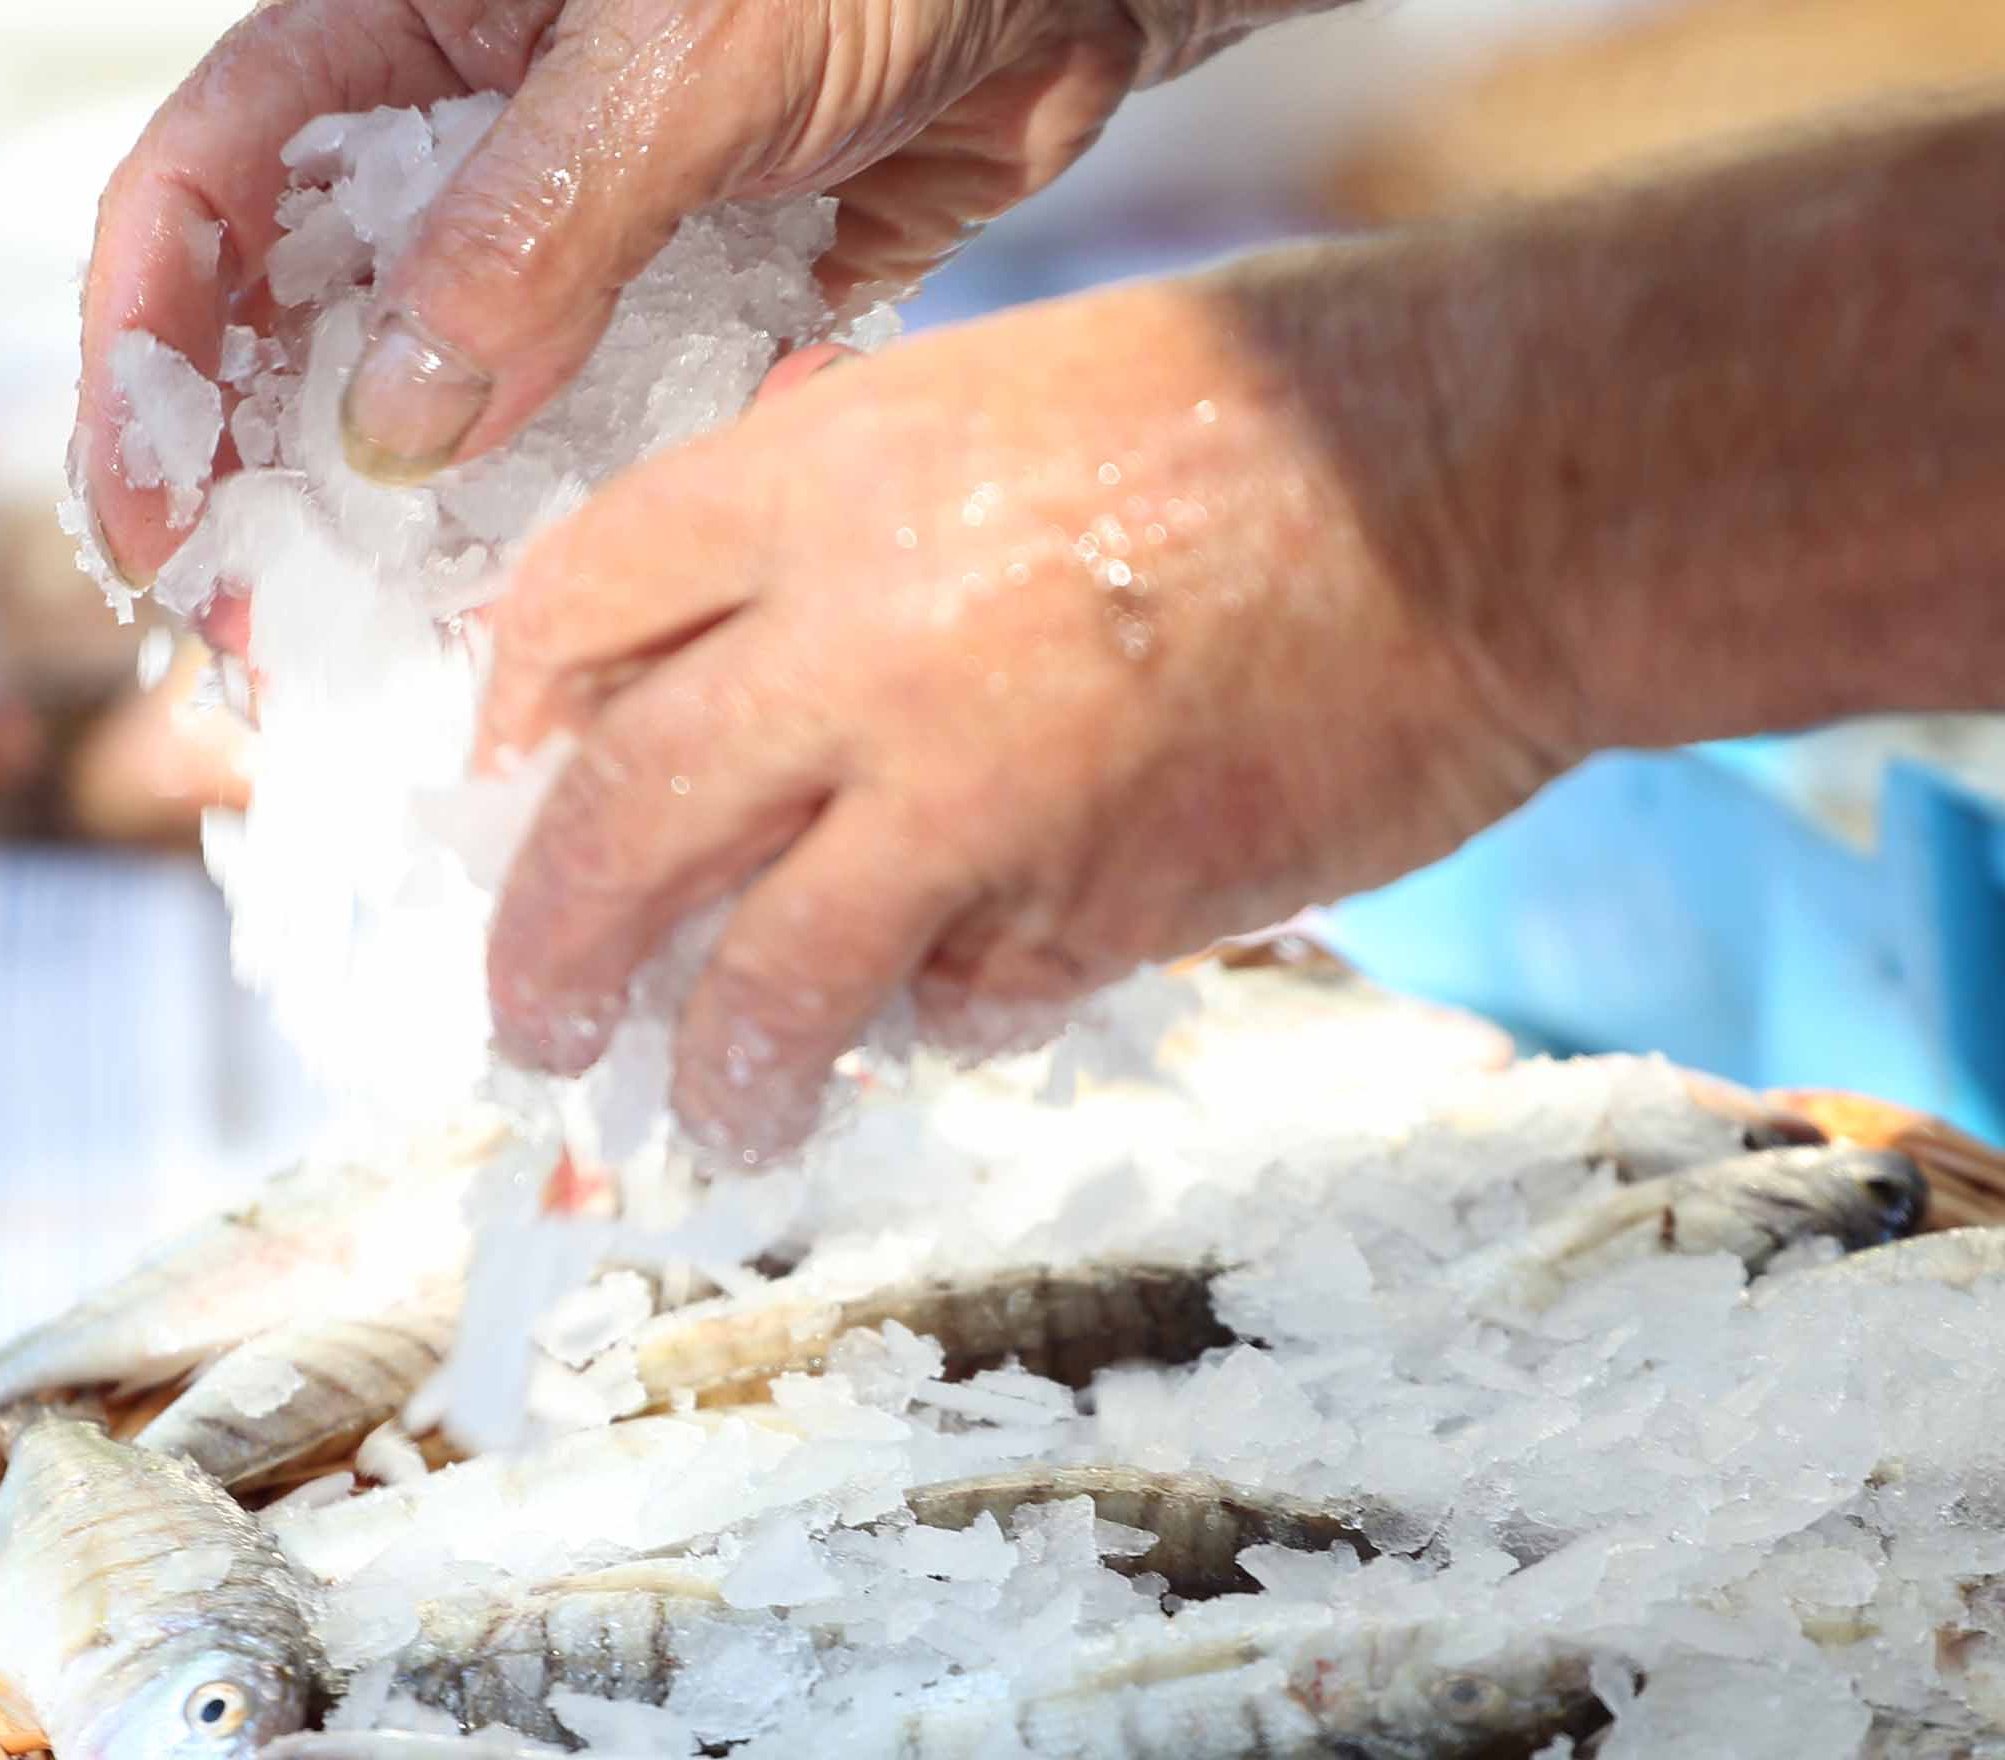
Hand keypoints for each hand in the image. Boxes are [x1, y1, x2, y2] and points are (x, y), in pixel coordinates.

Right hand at [74, 0, 1255, 588]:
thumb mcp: (683, 54)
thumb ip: (535, 229)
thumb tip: (391, 425)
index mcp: (396, 31)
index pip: (200, 200)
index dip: (144, 368)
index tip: (157, 527)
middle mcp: (464, 144)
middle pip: (299, 333)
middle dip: (266, 497)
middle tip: (264, 651)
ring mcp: (578, 238)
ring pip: (451, 412)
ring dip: (421, 545)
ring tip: (399, 673)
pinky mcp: (694, 307)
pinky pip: (607, 438)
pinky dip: (593, 518)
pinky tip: (580, 605)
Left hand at [474, 249, 1568, 1162]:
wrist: (1489, 490)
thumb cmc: (1260, 416)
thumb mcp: (989, 402)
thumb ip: (835, 533)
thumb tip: (717, 688)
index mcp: (821, 478)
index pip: (572, 613)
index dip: (515, 724)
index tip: (519, 795)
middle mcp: (860, 640)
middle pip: (614, 828)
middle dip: (547, 955)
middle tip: (539, 1029)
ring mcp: (972, 794)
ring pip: (762, 984)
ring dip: (720, 1071)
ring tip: (720, 1114)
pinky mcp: (1089, 915)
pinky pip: (956, 1007)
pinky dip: (942, 1023)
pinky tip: (970, 1002)